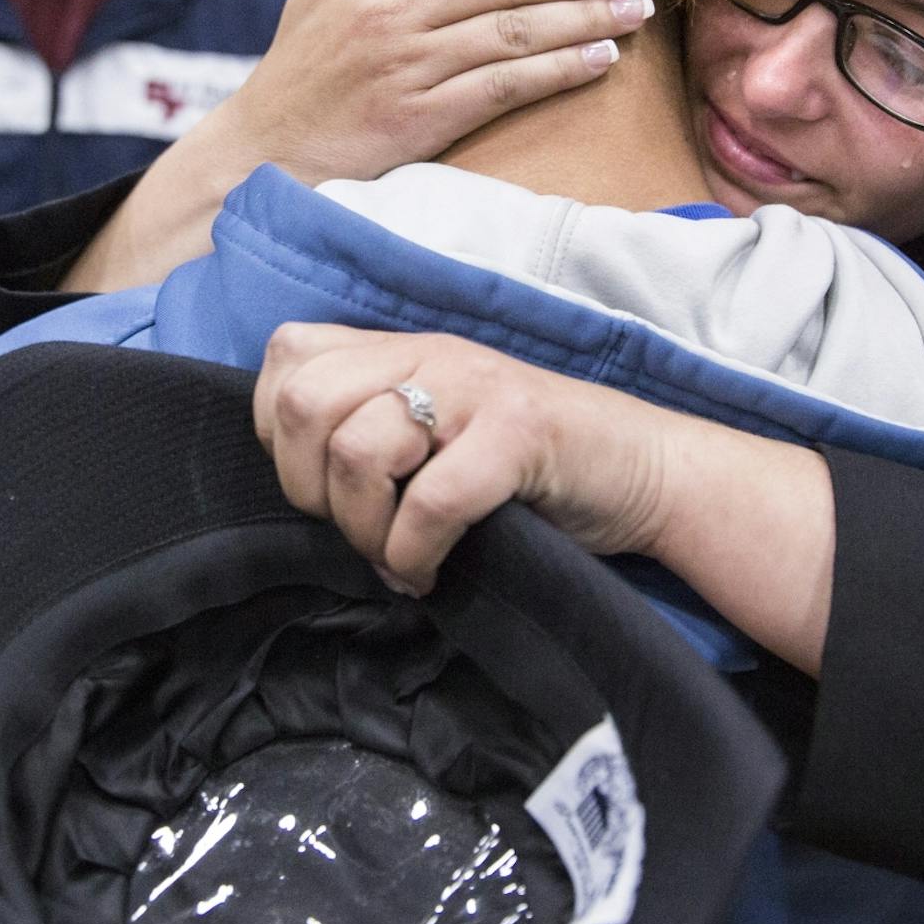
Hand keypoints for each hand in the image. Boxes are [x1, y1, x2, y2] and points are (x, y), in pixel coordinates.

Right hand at [60, 0, 664, 292]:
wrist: (265, 153)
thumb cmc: (297, 69)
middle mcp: (395, 9)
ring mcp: (408, 63)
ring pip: (516, 28)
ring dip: (587, 16)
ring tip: (638, 9)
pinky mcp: (420, 117)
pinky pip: (504, 85)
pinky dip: (558, 70)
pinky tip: (601, 61)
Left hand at [251, 323, 837, 672]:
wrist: (645, 472)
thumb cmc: (531, 470)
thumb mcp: (437, 432)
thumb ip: (371, 430)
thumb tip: (297, 485)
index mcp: (402, 349)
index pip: (288, 356)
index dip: (278, 431)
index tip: (318, 486)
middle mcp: (432, 355)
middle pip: (306, 403)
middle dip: (308, 487)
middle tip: (353, 530)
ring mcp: (476, 389)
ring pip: (358, 450)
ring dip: (364, 528)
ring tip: (396, 556)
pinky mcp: (521, 432)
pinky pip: (431, 499)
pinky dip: (414, 553)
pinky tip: (429, 573)